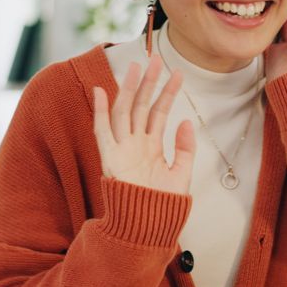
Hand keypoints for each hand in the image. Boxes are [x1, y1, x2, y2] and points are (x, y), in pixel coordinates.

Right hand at [92, 54, 195, 194]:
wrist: (149, 227)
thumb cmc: (164, 205)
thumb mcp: (181, 173)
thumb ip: (184, 147)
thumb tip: (185, 121)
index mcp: (151, 147)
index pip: (159, 112)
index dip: (168, 92)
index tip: (178, 73)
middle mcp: (135, 144)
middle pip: (140, 105)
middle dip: (148, 82)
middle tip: (157, 59)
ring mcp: (122, 149)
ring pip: (124, 111)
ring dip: (129, 88)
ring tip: (137, 65)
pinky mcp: (110, 158)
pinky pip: (102, 131)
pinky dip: (100, 111)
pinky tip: (102, 90)